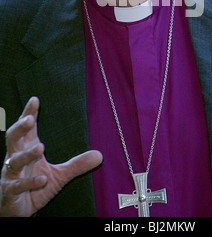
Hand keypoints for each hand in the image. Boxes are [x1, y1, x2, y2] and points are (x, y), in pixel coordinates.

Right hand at [0, 97, 102, 216]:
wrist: (18, 212)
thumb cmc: (36, 187)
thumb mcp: (60, 175)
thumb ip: (77, 165)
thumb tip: (100, 155)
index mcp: (27, 149)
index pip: (27, 129)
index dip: (29, 113)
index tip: (34, 99)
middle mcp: (16, 158)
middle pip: (13, 137)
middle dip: (20, 127)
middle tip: (30, 119)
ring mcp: (11, 175)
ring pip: (15, 160)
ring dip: (27, 153)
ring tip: (40, 147)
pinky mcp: (10, 192)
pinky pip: (17, 185)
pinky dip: (29, 182)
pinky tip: (42, 179)